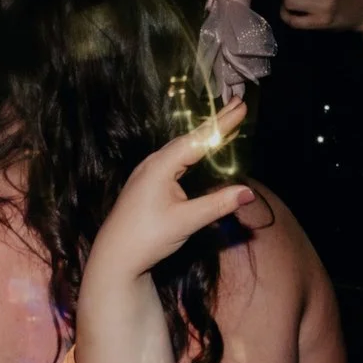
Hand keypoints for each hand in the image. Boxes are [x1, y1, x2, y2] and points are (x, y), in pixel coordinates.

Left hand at [86, 100, 255, 280]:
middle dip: (215, 123)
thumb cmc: (146, 238)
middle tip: (237, 104)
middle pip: (190, 138)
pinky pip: (175, 160)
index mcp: (160, 166)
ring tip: (224, 123)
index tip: (240, 106)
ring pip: (181, 148)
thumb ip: (217, 204)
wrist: (114, 257)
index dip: (221, 123)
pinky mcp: (148, 183)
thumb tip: (248, 193)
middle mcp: (153, 163)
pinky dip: (193, 151)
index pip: (198, 140)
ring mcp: (148, 172)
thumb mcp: (185, 221)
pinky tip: (200, 151)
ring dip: (204, 136)